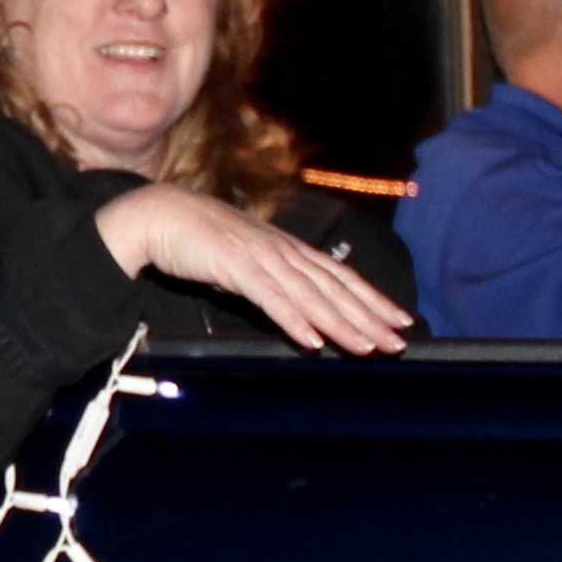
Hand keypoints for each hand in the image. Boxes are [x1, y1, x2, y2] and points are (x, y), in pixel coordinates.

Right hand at [96, 183, 413, 353]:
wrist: (160, 214)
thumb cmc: (201, 240)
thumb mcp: (247, 261)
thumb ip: (273, 281)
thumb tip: (297, 307)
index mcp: (288, 249)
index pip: (340, 276)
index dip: (373, 298)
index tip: (401, 320)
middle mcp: (283, 251)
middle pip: (335, 288)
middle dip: (369, 317)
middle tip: (398, 342)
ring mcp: (261, 257)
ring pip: (310, 295)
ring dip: (341, 323)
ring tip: (367, 347)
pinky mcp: (235, 267)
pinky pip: (270, 298)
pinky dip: (294, 319)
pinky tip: (312, 340)